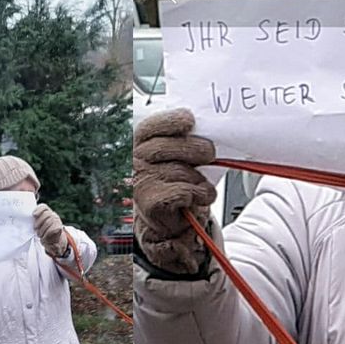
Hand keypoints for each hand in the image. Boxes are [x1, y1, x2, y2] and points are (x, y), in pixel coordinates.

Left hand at [32, 203, 67, 256]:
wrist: (53, 241)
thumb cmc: (43, 232)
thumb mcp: (38, 226)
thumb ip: (35, 221)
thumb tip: (28, 219)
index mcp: (47, 212)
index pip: (44, 207)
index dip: (38, 209)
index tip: (33, 215)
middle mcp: (53, 215)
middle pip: (46, 214)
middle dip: (39, 221)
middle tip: (35, 228)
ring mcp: (57, 220)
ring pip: (49, 221)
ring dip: (42, 229)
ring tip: (39, 234)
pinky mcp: (60, 227)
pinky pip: (53, 228)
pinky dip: (47, 233)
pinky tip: (44, 237)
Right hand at [133, 108, 217, 273]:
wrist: (172, 222)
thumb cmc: (177, 184)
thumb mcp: (178, 157)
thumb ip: (182, 140)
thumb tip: (204, 127)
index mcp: (139, 147)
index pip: (149, 128)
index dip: (170, 121)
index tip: (189, 121)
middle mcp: (135, 164)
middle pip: (167, 147)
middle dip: (196, 148)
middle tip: (209, 153)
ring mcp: (141, 183)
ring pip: (181, 170)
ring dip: (200, 178)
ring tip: (199, 185)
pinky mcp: (151, 202)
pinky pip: (186, 191)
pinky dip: (201, 194)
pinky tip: (198, 198)